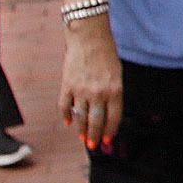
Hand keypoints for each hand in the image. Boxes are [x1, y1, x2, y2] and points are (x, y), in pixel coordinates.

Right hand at [61, 16, 124, 151]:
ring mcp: (81, 90)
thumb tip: (106, 112)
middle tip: (94, 145)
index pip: (114, 118)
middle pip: (97, 121)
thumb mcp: (117, 75)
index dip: (110, 131)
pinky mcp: (67, 85)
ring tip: (83, 138)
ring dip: (82, 130)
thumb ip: (112, 94)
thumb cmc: (105, 54)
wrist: (88, 37)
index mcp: (115, 90)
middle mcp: (98, 93)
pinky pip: (65, 106)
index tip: (108, 139)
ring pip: (81, 117)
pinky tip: (68, 122)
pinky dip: (66, 116)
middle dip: (95, 136)